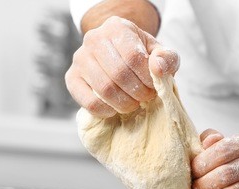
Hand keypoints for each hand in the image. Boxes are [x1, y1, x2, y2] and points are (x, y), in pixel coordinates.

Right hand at [65, 16, 179, 116]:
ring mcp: (80, 58)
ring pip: (104, 89)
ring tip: (134, 102)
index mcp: (117, 28)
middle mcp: (94, 39)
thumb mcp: (160, 53)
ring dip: (125, 103)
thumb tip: (157, 68)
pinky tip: (116, 108)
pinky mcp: (71, 78)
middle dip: (138, 92)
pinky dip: (106, 110)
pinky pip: (88, 102)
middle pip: (119, 74)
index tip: (154, 86)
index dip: (147, 78)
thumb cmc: (142, 56)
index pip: (133, 57)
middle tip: (146, 97)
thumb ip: (167, 58)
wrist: (118, 55)